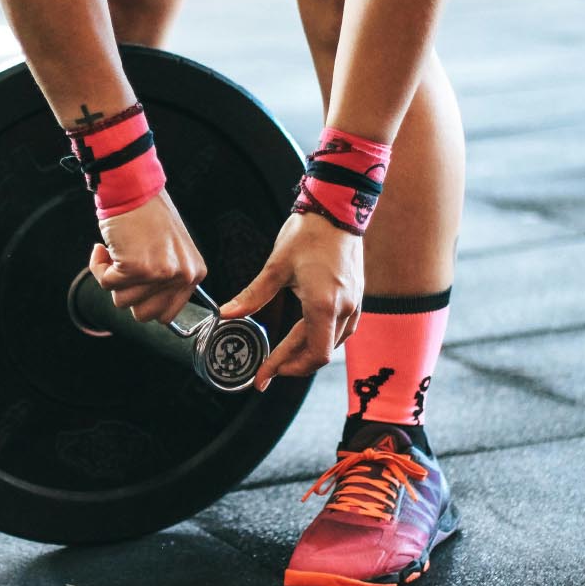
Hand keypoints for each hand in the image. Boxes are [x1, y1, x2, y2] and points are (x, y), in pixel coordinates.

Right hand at [89, 189, 206, 324]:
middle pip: (143, 315)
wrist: (133, 187)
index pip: (166, 315)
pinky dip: (99, 267)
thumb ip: (167, 280)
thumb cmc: (148, 215)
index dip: (144, 302)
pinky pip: (105, 283)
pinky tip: (104, 248)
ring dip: (112, 278)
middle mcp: (181, 275)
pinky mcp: (135, 267)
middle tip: (126, 267)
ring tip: (118, 252)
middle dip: (127, 294)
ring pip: (121, 301)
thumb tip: (147, 310)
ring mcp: (159, 273)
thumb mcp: (171, 251)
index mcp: (194, 273)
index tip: (137, 284)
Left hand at [220, 213, 363, 390]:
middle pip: (320, 354)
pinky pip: (343, 330)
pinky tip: (307, 336)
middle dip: (292, 365)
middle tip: (268, 370)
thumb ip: (253, 295)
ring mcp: (355, 303)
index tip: (263, 376)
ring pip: (333, 344)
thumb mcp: (276, 266)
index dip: (285, 369)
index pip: (310, 354)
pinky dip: (323, 339)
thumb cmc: (309, 233)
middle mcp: (344, 309)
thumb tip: (227, 314)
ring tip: (284, 356)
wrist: (339, 208)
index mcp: (324, 305)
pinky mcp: (358, 297)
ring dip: (308, 354)